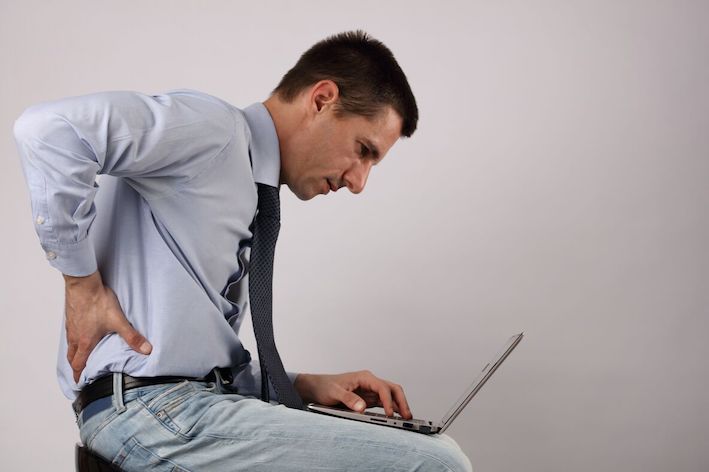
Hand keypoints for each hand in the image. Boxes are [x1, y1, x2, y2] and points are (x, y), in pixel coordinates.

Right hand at [64, 270, 151, 381]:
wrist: (83, 283)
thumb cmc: (97, 301)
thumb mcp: (118, 321)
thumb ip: (132, 337)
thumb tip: (146, 350)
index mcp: (85, 342)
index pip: (79, 364)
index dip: (79, 375)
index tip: (79, 383)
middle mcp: (75, 336)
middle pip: (71, 357)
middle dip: (75, 366)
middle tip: (79, 372)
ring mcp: (71, 326)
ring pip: (70, 345)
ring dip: (74, 352)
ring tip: (80, 355)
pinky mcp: (70, 316)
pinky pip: (70, 332)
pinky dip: (73, 339)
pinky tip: (81, 333)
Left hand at [294, 370, 411, 418]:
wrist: (318, 388)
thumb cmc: (325, 387)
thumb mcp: (334, 392)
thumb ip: (348, 399)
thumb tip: (362, 407)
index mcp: (364, 377)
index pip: (382, 387)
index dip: (388, 401)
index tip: (390, 414)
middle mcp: (370, 382)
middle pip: (392, 389)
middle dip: (401, 401)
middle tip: (408, 415)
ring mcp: (371, 391)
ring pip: (391, 396)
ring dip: (399, 405)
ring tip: (406, 419)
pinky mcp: (369, 399)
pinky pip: (384, 403)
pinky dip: (391, 409)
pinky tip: (395, 418)